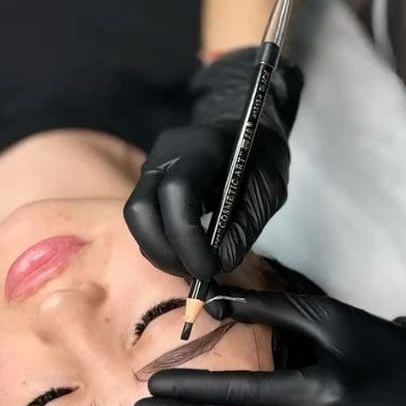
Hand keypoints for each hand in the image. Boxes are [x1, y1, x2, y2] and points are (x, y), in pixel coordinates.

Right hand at [124, 50, 301, 279]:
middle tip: (194, 275)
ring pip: (136, 218)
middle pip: (140, 209)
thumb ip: (243, 227)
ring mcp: (152, 166)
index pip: (177, 191)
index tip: (207, 268)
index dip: (187, 236)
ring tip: (192, 267)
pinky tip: (185, 253)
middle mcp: (165, 154)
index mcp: (202, 147)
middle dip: (163, 251)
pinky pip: (144, 217)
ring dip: (159, 251)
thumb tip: (218, 265)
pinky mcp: (148, 182)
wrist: (246, 130)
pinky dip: (160, 242)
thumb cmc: (261, 157)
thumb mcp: (269, 191)